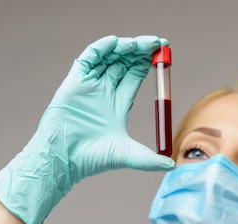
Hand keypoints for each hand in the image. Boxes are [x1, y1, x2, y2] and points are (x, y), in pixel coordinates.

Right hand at [0, 35, 174, 223]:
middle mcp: (104, 92)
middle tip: (157, 42)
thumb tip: (172, 166)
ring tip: (140, 44)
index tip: (163, 54)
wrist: (65, 159)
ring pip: (108, 58)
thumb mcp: (128, 155)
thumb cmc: (92, 159)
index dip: (148, 63)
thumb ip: (150, 160)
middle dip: (140, 51)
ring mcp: (89, 86)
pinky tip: (116, 43)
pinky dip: (101, 48)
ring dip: (124, 48)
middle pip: (124, 63)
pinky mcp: (75, 82)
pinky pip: (88, 58)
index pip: (134, 76)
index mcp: (117, 104)